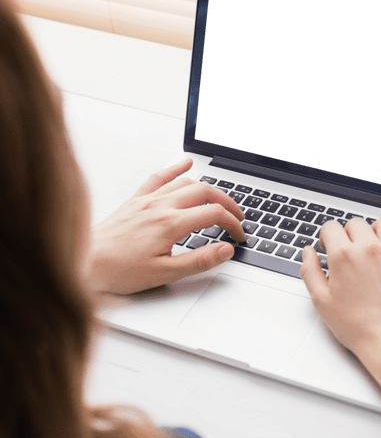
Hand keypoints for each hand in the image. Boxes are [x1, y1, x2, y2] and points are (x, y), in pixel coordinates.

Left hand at [86, 158, 244, 294]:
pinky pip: (158, 177)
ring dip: (208, 187)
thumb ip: (199, 260)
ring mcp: (147, 201)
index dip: (232, 224)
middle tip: (238, 216)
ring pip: (185, 182)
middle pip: (205, 192)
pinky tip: (186, 164)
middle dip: (227, 202)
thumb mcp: (165, 273)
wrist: (85, 262)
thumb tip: (225, 250)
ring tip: (221, 198)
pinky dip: (175, 169)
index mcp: (170, 224)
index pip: (213, 214)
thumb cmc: (118, 270)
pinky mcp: (135, 201)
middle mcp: (160, 207)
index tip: (238, 235)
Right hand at [300, 216, 380, 358]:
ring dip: (375, 231)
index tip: (329, 246)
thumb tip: (308, 252)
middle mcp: (370, 248)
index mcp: (344, 256)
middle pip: (355, 223)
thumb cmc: (358, 326)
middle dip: (349, 234)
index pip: (331, 226)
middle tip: (350, 252)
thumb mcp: (322, 301)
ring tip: (373, 247)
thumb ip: (310, 271)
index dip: (326, 236)